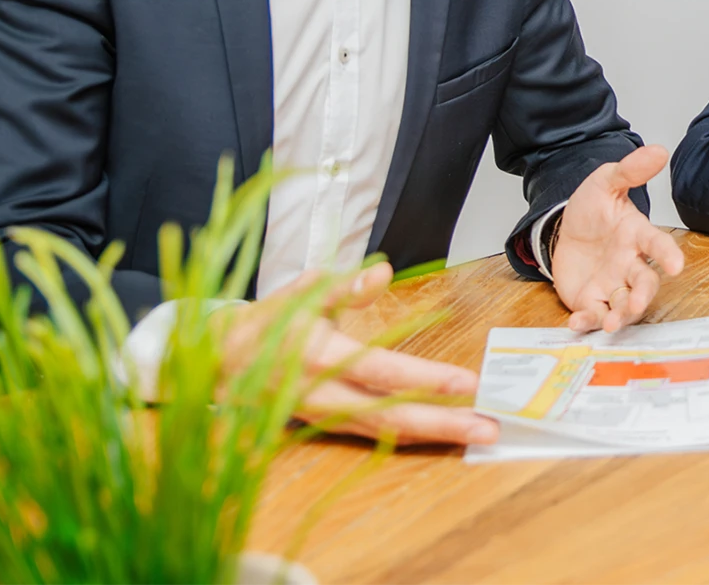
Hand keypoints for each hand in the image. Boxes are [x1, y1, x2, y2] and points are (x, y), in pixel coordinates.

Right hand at [213, 265, 497, 445]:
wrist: (221, 362)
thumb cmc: (267, 322)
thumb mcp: (299, 293)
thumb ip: (343, 286)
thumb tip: (382, 272)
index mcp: (317, 354)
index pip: (381, 371)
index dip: (424, 378)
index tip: (465, 382)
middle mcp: (323, 392)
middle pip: (390, 416)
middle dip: (443, 424)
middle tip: (487, 427)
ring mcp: (325, 415)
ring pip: (384, 432)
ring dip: (433, 435)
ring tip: (476, 433)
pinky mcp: (327, 425)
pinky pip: (373, 435)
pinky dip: (409, 437)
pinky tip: (442, 434)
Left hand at [548, 144, 687, 332]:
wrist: (565, 228)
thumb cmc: (593, 209)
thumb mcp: (605, 183)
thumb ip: (629, 170)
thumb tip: (658, 150)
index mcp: (636, 236)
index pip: (657, 244)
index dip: (668, 255)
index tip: (677, 265)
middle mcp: (629, 264)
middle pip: (644, 283)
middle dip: (642, 295)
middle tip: (637, 303)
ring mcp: (611, 285)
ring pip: (623, 305)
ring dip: (620, 316)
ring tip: (611, 324)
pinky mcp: (591, 300)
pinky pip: (593, 315)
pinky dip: (587, 323)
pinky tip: (576, 324)